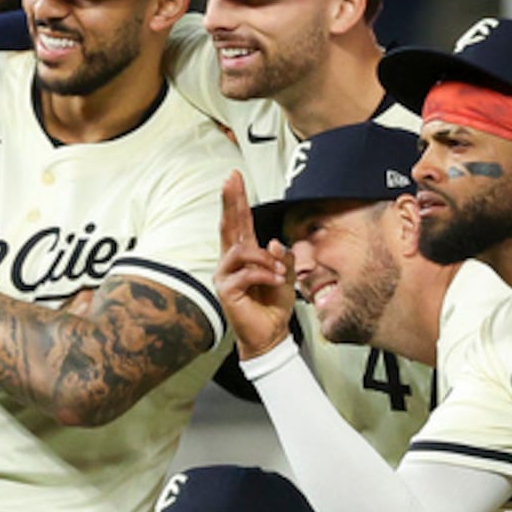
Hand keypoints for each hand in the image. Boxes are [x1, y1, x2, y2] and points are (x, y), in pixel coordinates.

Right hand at [214, 170, 297, 359]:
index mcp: (244, 254)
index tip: (234, 177)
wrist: (270, 334)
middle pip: (229, 225)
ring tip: (279, 273)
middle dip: (230, 201)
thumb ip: (283, 257)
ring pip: (241, 251)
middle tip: (230, 180)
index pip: (240, 222)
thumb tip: (275, 242)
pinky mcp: (226, 290)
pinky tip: (276, 281)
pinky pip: (246, 273)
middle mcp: (231, 261)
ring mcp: (225, 275)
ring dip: (265, 259)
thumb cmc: (273, 304)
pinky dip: (265, 275)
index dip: (236, 199)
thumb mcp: (286, 275)